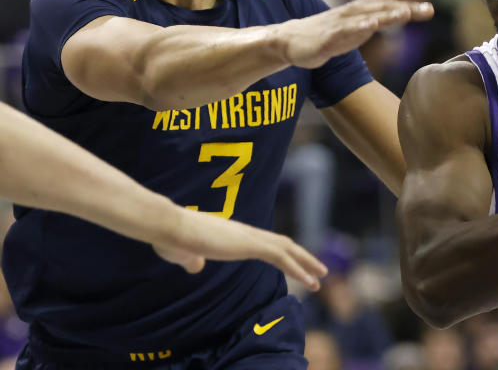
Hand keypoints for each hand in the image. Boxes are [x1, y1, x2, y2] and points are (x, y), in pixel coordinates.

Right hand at [152, 208, 327, 290]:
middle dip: (302, 256)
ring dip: (306, 262)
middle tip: (319, 269)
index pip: (264, 242)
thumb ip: (192, 259)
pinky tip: (309, 280)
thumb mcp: (183, 253)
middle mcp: (245, 232)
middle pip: (282, 243)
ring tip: (321, 276)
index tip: (293, 262)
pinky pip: (280, 257)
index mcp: (232, 234)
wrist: (167, 226)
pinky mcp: (248, 244)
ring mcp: (248, 237)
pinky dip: (298, 268)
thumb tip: (196, 265)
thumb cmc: (170, 238)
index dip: (281, 252)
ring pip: (286, 248)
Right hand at [280, 0, 435, 68]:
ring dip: (386, 16)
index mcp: (365, 8)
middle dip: (406, 6)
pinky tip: (369, 27)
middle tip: (430, 7)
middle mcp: (355, 12)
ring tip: (405, 14)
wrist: (292, 40)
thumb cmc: (332, 27)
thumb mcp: (364, 12)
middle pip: (384, 7)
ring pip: (367, 18)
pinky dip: (357, 29)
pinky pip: (344, 33)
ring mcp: (342, 24)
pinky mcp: (328, 38)